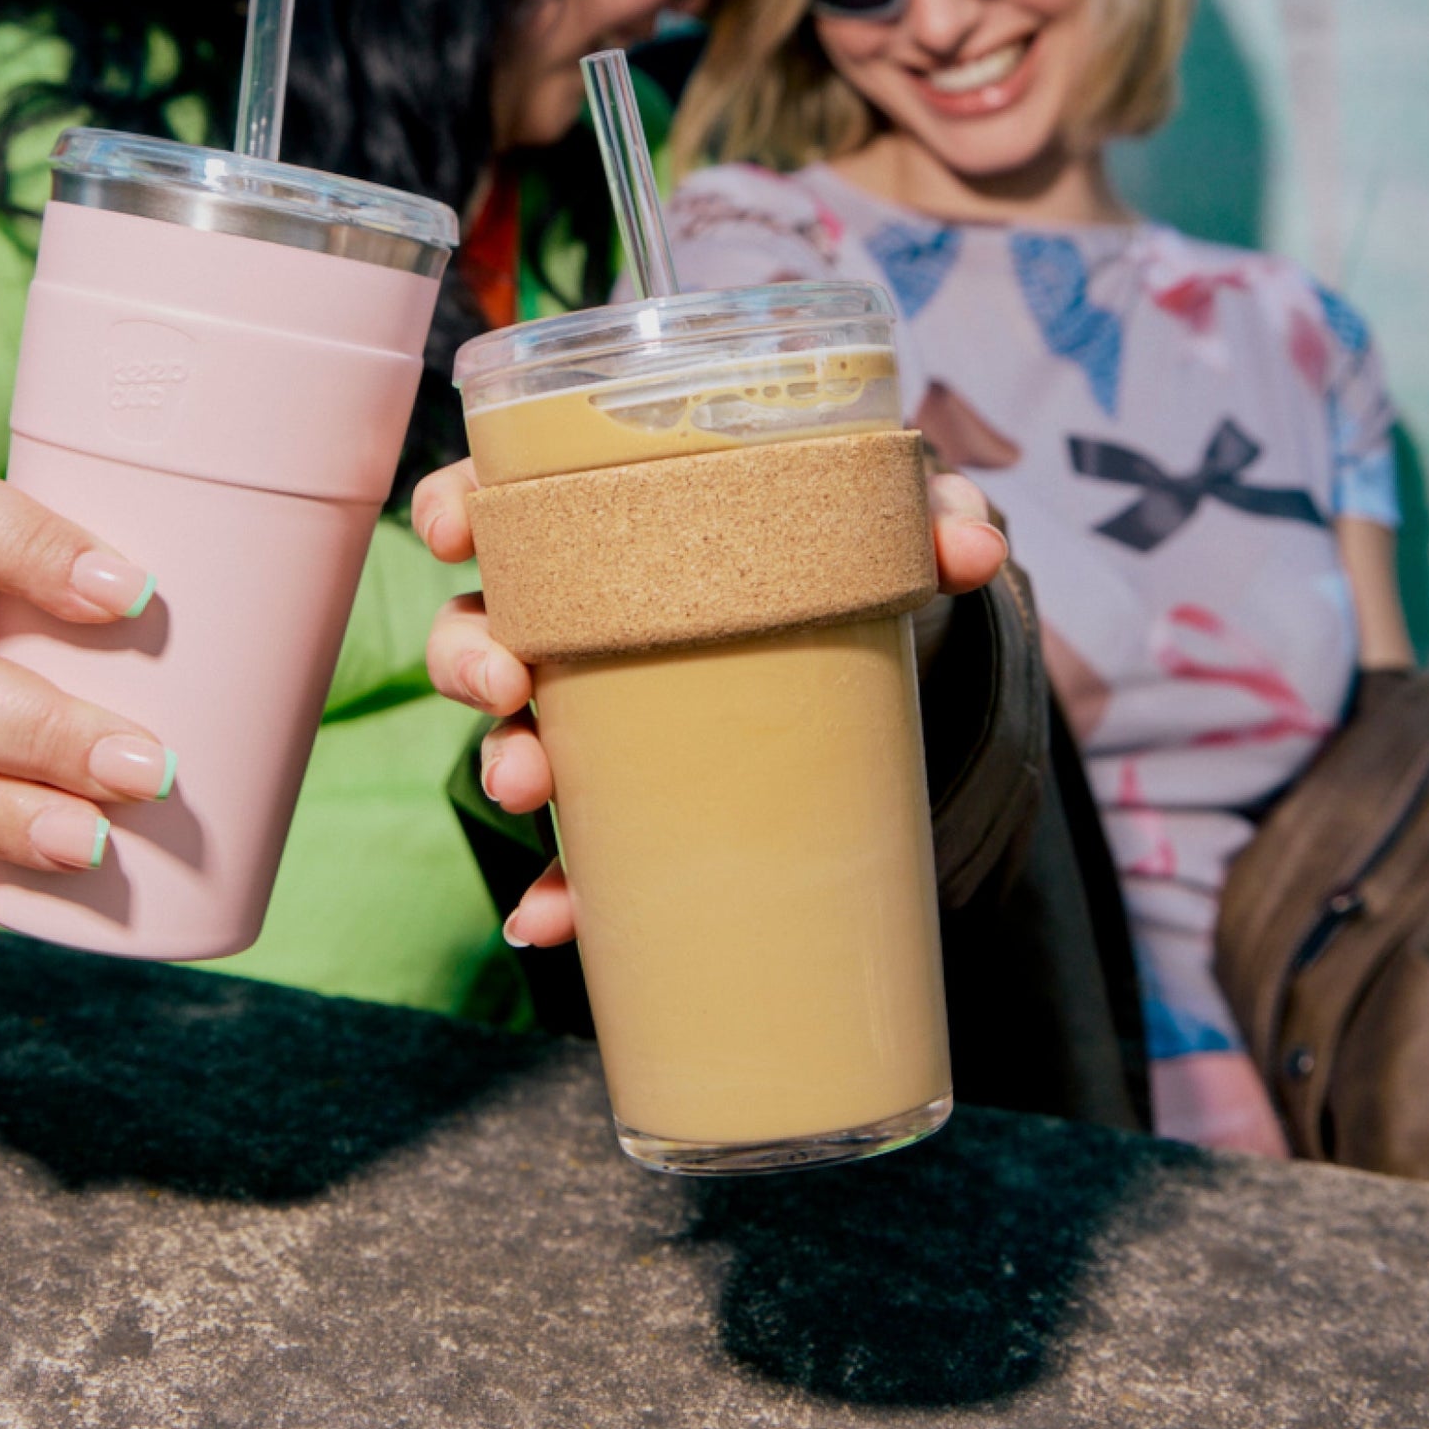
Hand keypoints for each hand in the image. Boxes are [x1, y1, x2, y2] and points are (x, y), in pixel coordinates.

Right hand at [413, 455, 1008, 949]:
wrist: (895, 670)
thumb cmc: (850, 565)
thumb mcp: (888, 531)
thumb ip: (932, 514)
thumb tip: (969, 546)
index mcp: (617, 533)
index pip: (508, 506)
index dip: (460, 508)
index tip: (458, 527)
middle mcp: (585, 626)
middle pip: (483, 628)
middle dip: (468, 654)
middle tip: (506, 679)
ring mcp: (603, 723)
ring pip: (511, 736)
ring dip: (503, 764)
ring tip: (527, 787)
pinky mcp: (643, 805)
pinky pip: (577, 858)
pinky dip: (557, 892)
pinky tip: (547, 921)